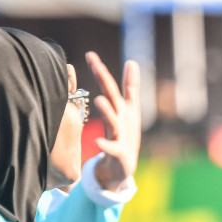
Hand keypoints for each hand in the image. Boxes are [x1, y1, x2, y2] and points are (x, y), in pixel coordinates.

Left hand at [86, 52, 141, 192]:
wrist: (124, 166)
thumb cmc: (125, 135)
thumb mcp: (129, 110)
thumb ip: (130, 87)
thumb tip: (132, 61)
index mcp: (122, 109)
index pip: (110, 86)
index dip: (101, 71)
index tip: (89, 55)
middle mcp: (123, 119)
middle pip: (113, 98)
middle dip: (105, 81)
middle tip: (96, 66)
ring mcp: (122, 136)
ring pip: (114, 121)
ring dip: (108, 111)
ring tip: (99, 100)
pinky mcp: (120, 153)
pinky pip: (112, 148)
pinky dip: (106, 145)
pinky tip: (97, 141)